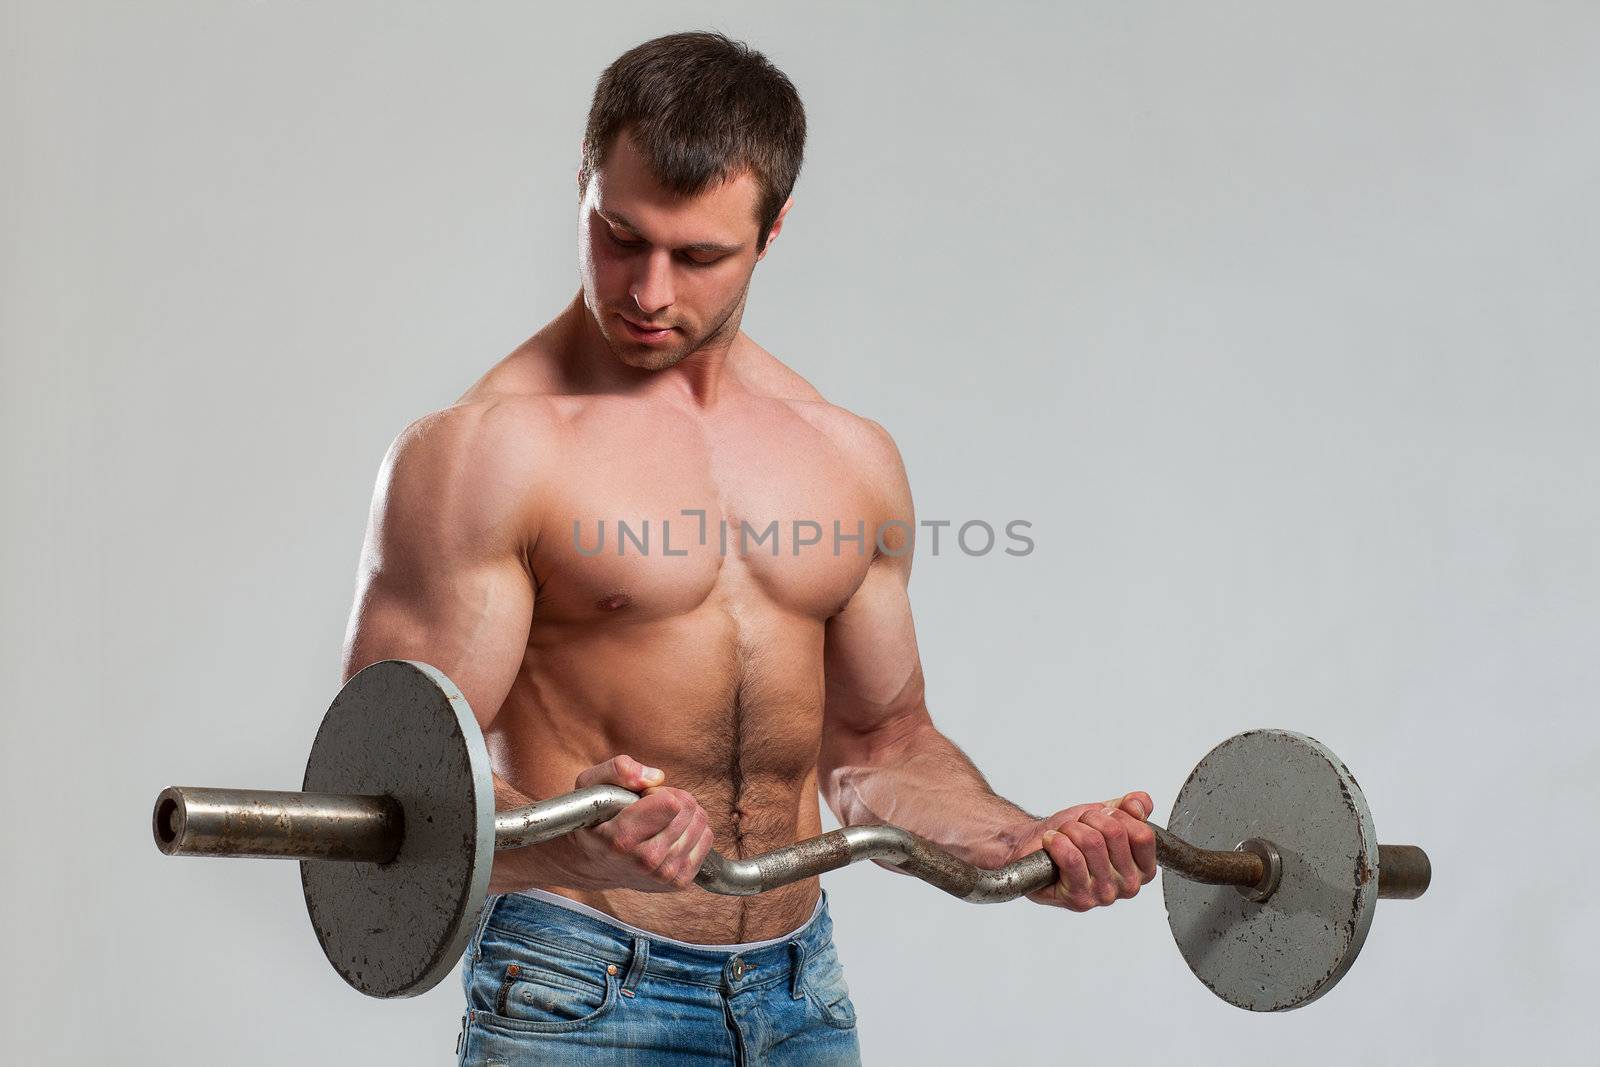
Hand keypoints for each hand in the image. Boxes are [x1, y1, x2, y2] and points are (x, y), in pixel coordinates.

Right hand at [566, 755, 715, 892]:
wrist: (594, 864)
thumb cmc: (594, 821)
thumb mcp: (591, 786)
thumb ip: (618, 770)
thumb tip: (656, 777)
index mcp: (621, 839)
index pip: (672, 804)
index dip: (658, 792)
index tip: (642, 798)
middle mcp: (646, 861)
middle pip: (688, 809)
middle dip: (672, 799)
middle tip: (649, 809)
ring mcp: (665, 875)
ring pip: (700, 822)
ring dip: (682, 815)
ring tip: (657, 822)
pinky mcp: (680, 882)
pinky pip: (706, 839)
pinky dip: (691, 830)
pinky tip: (669, 834)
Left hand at [1009, 791, 1156, 911]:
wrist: (1036, 846)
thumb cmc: (1073, 835)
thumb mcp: (1108, 814)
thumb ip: (1132, 807)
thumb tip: (1139, 805)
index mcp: (1143, 868)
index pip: (1143, 834)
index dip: (1118, 815)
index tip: (1104, 816)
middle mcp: (1129, 886)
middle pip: (1115, 833)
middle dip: (1090, 818)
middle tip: (1079, 825)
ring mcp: (1105, 895)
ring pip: (1091, 842)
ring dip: (1070, 829)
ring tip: (1064, 835)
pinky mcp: (1079, 899)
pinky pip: (1071, 858)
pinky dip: (1056, 841)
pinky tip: (1052, 842)